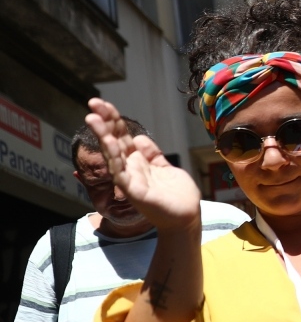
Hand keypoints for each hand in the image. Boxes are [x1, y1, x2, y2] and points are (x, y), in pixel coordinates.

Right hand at [85, 98, 199, 233]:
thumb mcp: (165, 168)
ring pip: (113, 155)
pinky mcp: (134, 191)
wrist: (186, 218)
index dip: (113, 119)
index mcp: (139, 160)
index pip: (122, 136)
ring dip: (104, 137)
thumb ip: (152, 154)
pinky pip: (121, 173)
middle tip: (92, 103)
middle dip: (104, 122)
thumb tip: (138, 137)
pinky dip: (115, 159)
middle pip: (114, 141)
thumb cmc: (177, 195)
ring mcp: (130, 179)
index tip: (102, 104)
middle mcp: (131, 168)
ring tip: (94, 119)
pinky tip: (111, 144)